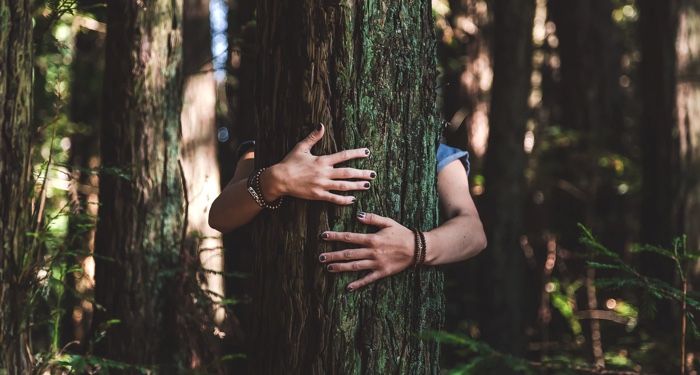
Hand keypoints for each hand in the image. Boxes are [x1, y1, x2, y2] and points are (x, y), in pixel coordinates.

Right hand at [261, 123, 375, 204]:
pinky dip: (344, 200)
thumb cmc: (289, 162)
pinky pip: (333, 198)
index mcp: (322, 161)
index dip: (356, 153)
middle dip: (361, 173)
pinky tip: (352, 200)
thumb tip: (321, 125)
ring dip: (356, 186)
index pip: (343, 156)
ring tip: (367, 185)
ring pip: (343, 186)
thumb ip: (313, 137)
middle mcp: (324, 173)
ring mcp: (322, 185)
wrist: (280, 179)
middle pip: (347, 173)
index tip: (367, 152)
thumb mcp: (301, 147)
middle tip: (373, 174)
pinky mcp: (318, 195)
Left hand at [318, 212, 415, 290]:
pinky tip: (348, 287)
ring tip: (329, 268)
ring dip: (341, 267)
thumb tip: (358, 215)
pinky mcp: (382, 272)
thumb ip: (373, 218)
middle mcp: (372, 252)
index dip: (336, 236)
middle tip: (320, 257)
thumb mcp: (388, 222)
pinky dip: (358, 283)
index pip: (350, 237)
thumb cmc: (402, 234)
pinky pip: (368, 279)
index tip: (324, 236)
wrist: (418, 249)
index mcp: (372, 239)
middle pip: (349, 254)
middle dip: (333, 255)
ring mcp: (376, 263)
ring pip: (355, 266)